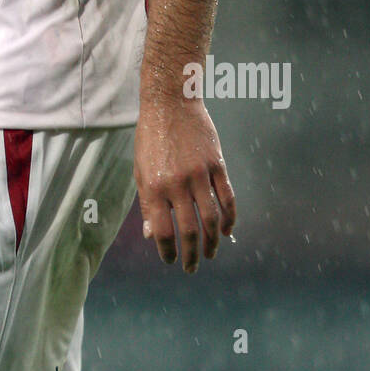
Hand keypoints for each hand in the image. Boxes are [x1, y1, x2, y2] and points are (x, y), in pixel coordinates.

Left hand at [134, 95, 235, 272]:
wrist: (170, 102)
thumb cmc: (151, 137)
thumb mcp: (140, 169)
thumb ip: (146, 203)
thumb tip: (151, 235)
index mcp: (153, 186)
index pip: (162, 231)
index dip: (167, 251)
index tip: (170, 260)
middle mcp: (176, 183)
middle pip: (188, 231)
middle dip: (191, 255)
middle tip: (192, 267)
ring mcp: (199, 174)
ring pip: (211, 220)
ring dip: (212, 243)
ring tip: (210, 254)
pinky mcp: (217, 165)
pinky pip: (227, 199)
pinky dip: (230, 219)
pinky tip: (227, 231)